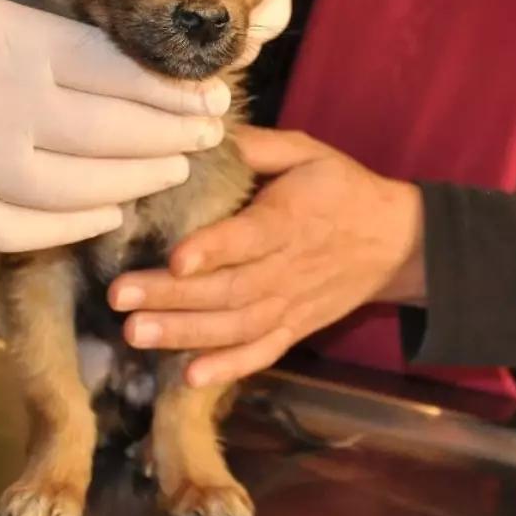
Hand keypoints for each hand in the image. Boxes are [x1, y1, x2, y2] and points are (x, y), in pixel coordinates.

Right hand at [0, 0, 227, 252]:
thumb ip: (9, 3)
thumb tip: (73, 24)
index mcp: (3, 40)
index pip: (118, 68)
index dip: (173, 87)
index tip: (212, 94)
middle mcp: (0, 109)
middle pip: (118, 130)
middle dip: (176, 133)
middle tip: (208, 133)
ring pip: (87, 186)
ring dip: (141, 178)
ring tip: (172, 168)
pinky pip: (31, 228)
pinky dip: (79, 221)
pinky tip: (108, 208)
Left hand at [108, 127, 423, 387]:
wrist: (395, 242)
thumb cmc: (341, 189)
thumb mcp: (308, 153)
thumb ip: (259, 147)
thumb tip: (201, 136)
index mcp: (292, 218)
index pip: (250, 237)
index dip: (213, 249)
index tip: (174, 259)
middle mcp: (290, 267)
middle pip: (230, 288)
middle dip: (173, 296)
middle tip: (120, 296)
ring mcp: (292, 304)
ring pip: (237, 325)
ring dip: (185, 333)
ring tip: (135, 333)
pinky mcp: (295, 329)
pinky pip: (261, 353)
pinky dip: (229, 368)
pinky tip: (190, 379)